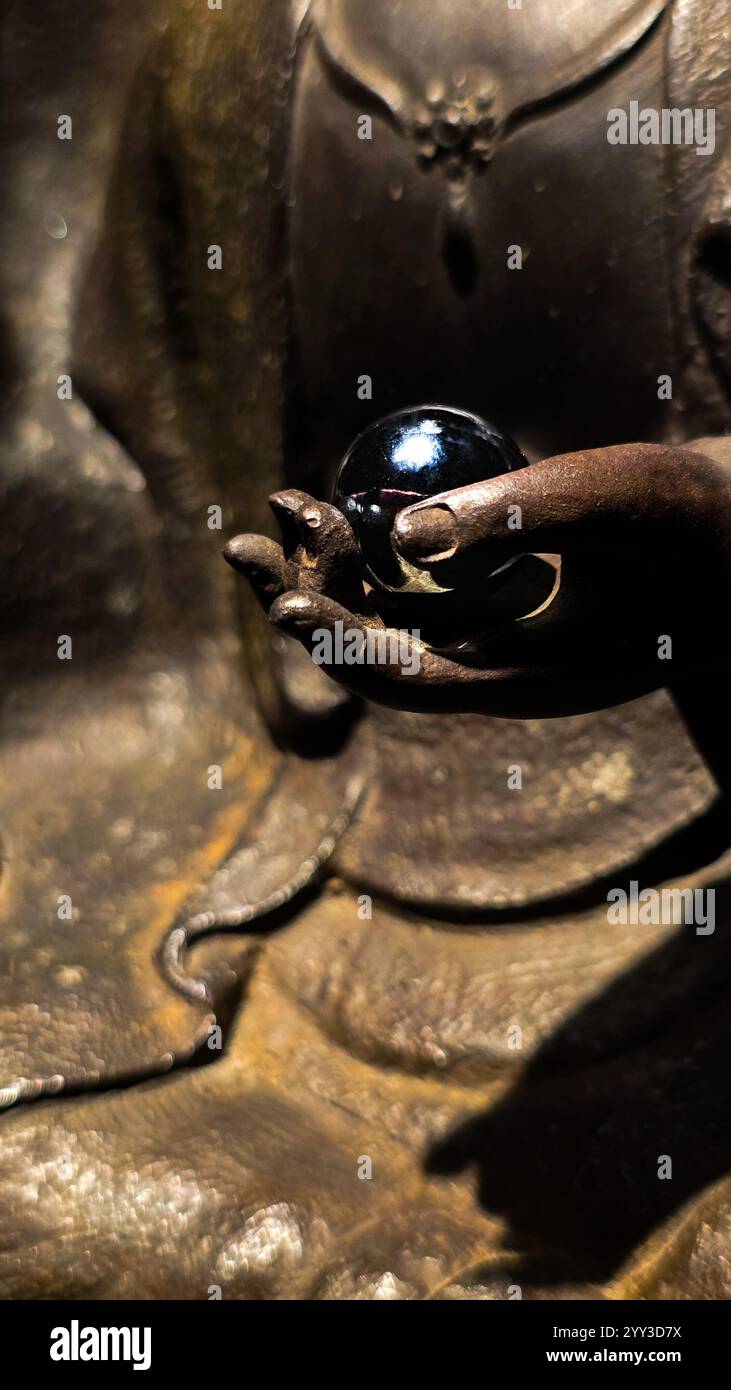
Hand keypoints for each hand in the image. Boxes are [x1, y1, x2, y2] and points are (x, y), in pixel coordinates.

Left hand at [224, 441, 730, 718]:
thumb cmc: (685, 518)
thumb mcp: (605, 500)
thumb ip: (509, 515)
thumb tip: (400, 531)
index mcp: (524, 675)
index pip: (405, 680)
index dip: (336, 645)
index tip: (279, 598)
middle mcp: (500, 668)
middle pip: (378, 650)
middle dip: (308, 599)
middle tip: (239, 544)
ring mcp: (501, 637)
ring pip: (393, 614)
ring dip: (333, 567)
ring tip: (280, 506)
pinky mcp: (505, 602)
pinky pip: (421, 585)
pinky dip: (378, 548)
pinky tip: (347, 503)